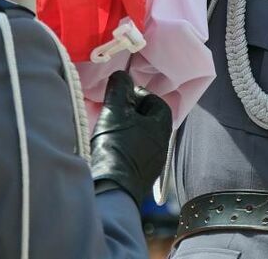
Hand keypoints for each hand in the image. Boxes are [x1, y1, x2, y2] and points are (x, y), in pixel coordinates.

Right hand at [89, 70, 171, 206]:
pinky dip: (121, 147)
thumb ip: (118, 90)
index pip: (154, 101)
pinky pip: (132, 154)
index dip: (136, 94)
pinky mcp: (139, 177)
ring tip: (105, 129)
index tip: (118, 96)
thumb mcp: (115, 112)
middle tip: (109, 111)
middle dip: (128, 112)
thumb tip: (121, 75)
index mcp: (162, 126)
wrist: (111, 192)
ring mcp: (152, 163)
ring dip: (123, 130)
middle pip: (146, 119)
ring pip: (138, 137)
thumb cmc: (116, 147)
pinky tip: (105, 148)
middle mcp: (162, 145)